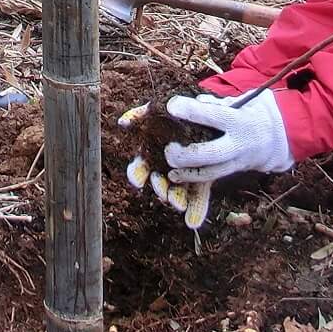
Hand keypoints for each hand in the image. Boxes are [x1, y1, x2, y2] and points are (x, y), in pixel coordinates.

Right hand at [118, 102, 212, 229]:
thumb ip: (141, 114)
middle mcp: (165, 166)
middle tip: (163, 194)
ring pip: (177, 190)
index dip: (136, 174)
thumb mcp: (158, 110)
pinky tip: (194, 221)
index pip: (140, 167)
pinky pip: (198, 194)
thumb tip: (123, 122)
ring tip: (179, 204)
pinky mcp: (202, 178)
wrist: (209, 114)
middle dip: (159, 188)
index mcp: (152, 153)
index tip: (138, 180)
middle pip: (158, 181)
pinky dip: (196, 209)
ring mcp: (184, 173)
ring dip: (176, 199)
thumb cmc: (177, 112)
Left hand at [163, 91, 293, 183]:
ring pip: (211, 172)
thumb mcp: (247, 99)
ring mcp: (239, 160)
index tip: (171, 105)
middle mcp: (239, 143)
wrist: (288, 136)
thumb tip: (198, 101)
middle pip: (210, 154)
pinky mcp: (237, 169)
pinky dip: (195, 178)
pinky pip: (215, 177)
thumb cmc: (261, 111)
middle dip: (187, 154)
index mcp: (240, 120)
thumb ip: (221, 102)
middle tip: (168, 148)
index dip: (191, 111)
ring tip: (170, 170)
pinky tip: (178, 177)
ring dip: (188, 173)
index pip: (213, 116)